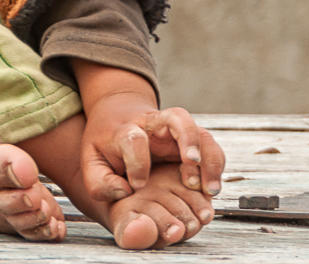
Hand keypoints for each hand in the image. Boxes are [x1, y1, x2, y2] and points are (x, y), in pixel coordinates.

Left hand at [72, 62, 224, 201]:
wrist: (118, 115)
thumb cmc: (106, 144)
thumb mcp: (92, 162)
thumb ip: (100, 182)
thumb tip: (125, 193)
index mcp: (126, 129)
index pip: (134, 138)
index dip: (137, 162)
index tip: (137, 185)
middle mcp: (155, 125)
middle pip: (178, 119)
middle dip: (188, 140)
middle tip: (191, 165)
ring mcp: (176, 130)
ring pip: (200, 132)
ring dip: (209, 159)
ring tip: (209, 189)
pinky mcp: (190, 140)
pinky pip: (210, 147)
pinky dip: (216, 165)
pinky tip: (212, 189)